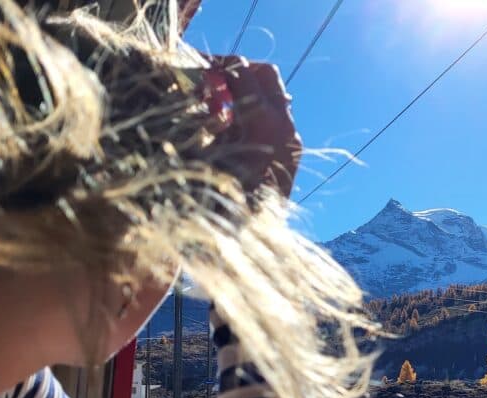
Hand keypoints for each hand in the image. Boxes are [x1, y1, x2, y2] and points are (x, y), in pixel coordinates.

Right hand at [203, 56, 301, 197]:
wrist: (247, 245)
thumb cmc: (217, 202)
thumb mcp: (201, 151)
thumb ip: (202, 114)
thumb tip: (197, 87)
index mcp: (265, 122)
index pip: (242, 70)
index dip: (215, 63)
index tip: (193, 67)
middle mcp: (286, 127)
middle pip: (266, 75)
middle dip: (237, 71)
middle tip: (207, 79)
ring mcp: (293, 142)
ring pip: (273, 96)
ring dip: (245, 92)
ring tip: (215, 104)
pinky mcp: (292, 155)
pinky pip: (274, 120)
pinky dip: (253, 113)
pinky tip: (228, 128)